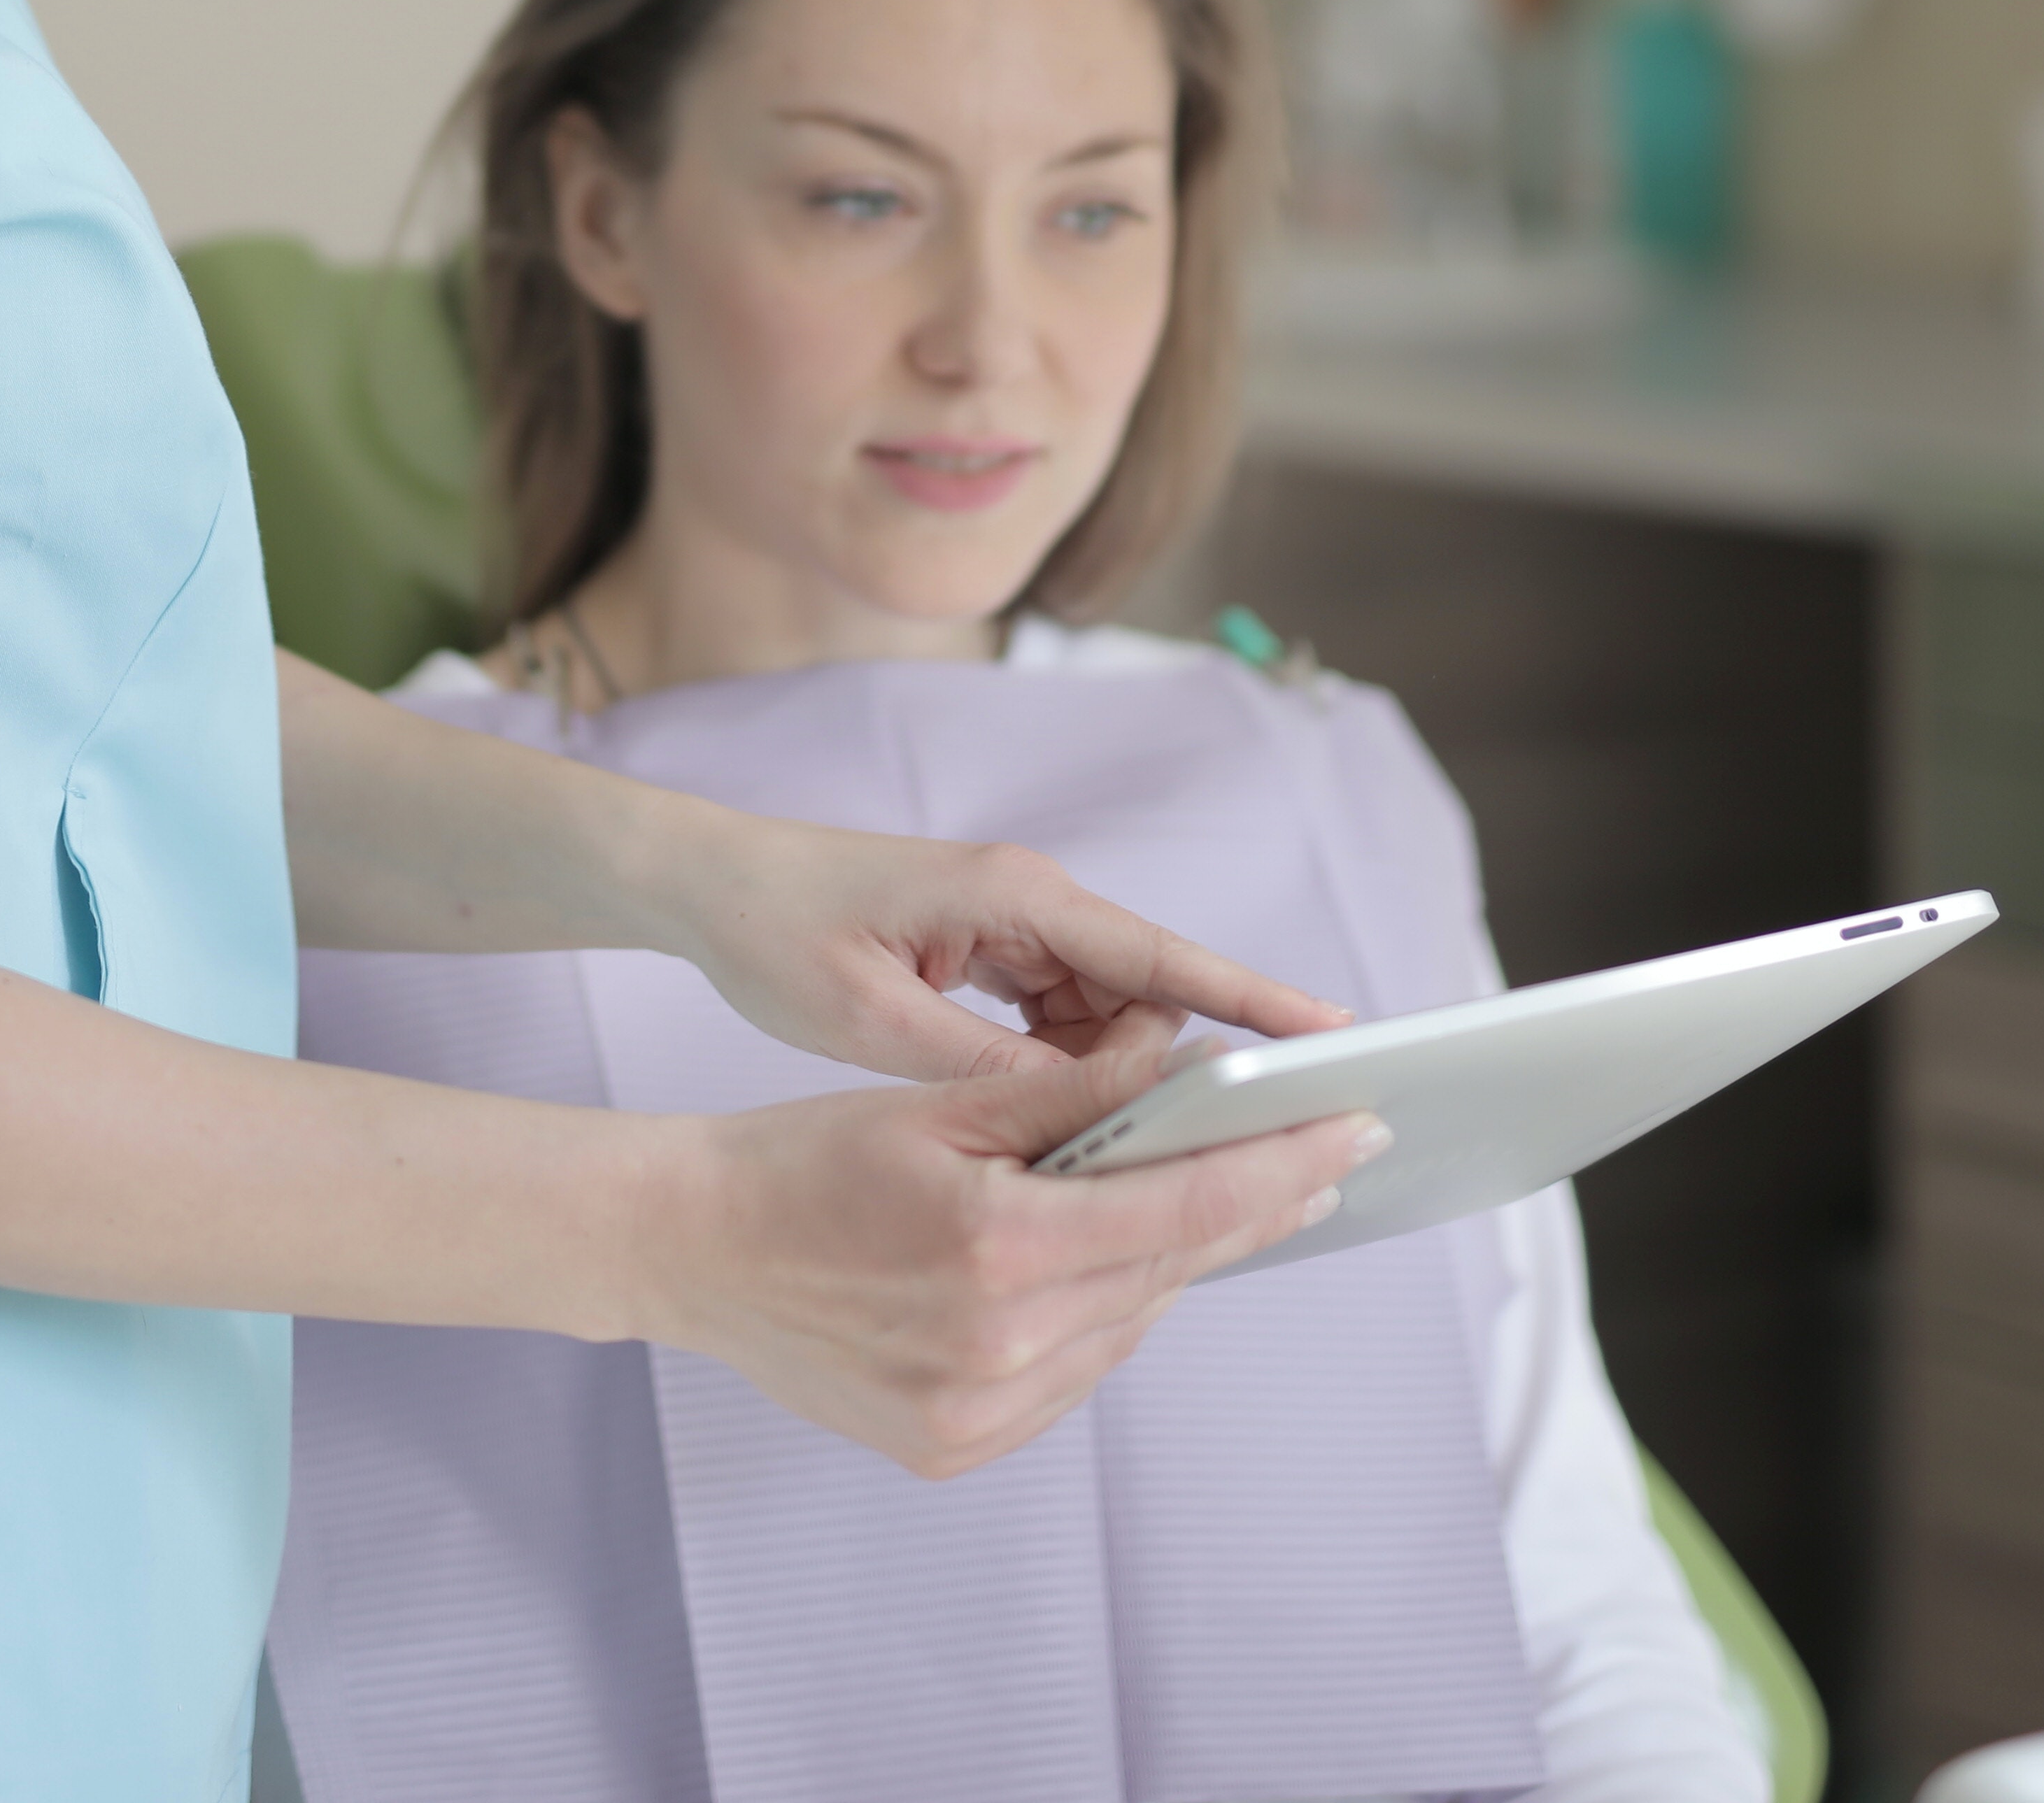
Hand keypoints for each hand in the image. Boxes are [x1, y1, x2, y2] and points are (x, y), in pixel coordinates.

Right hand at [649, 1009, 1376, 1475]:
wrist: (689, 1249)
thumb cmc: (803, 1160)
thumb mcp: (937, 1104)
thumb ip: (1068, 1092)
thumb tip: (1184, 1065)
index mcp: (995, 1246)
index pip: (1183, 1210)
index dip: (1280, 1170)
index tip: (1352, 1135)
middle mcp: (995, 1345)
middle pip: (1167, 1273)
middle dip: (1244, 1211)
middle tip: (1309, 1162)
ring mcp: (975, 1411)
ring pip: (1125, 1330)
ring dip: (1161, 1267)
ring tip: (1187, 1205)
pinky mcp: (953, 1446)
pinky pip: (1068, 1380)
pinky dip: (1092, 1323)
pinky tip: (1082, 1274)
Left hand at [654, 813, 1351, 1084]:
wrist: (709, 885)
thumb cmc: (776, 931)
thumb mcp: (871, 1015)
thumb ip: (981, 1065)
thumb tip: (1086, 1117)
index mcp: (1019, 898)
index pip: (1164, 958)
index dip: (1253, 1003)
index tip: (1334, 1036)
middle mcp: (1034, 906)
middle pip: (1152, 996)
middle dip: (1194, 1069)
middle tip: (1251, 1142)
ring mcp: (1017, 932)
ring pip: (1110, 1021)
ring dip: (1119, 1086)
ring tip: (1139, 1158)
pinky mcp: (994, 959)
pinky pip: (1064, 1026)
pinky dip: (1070, 1079)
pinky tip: (1063, 1136)